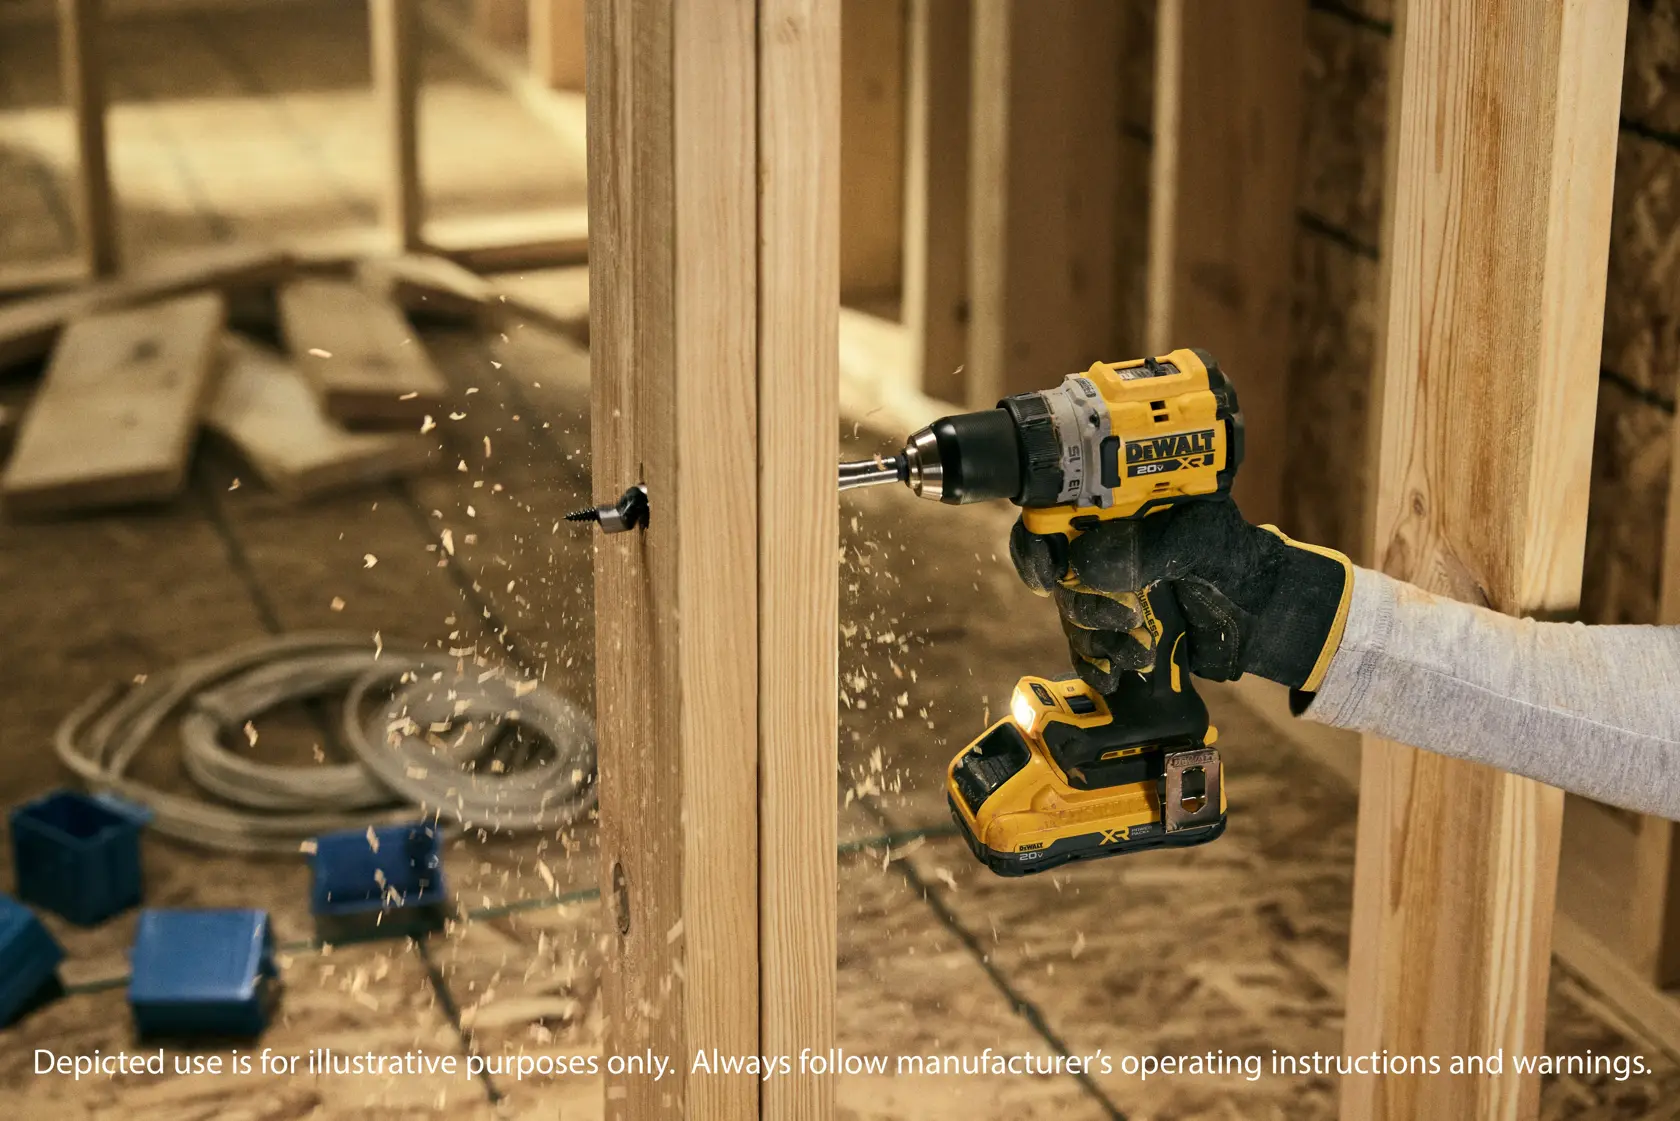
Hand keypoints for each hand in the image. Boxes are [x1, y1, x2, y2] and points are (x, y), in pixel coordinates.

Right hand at [1008, 497, 1351, 693]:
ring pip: (1071, 615)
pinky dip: (1093, 665)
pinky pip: (1086, 649)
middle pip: (1057, 573)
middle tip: (1124, 617)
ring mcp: (1108, 590)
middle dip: (1082, 602)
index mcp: (1119, 510)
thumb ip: (1151, 547)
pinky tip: (1115, 675)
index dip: (1037, 542)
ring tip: (1140, 650)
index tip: (1047, 573)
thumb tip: (1083, 564)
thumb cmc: (1240, 559)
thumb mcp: (1204, 541)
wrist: (1266, 613)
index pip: (1055, 517)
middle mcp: (1105, 547)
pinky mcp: (1117, 630)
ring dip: (1096, 638)